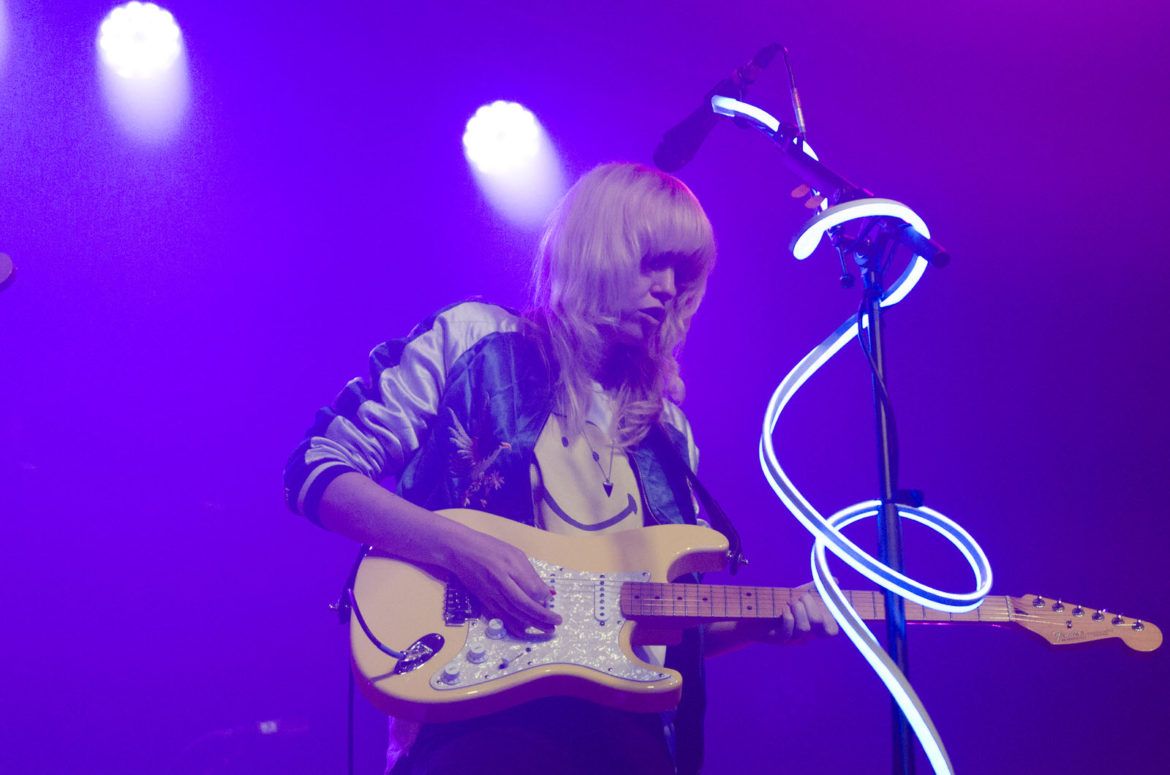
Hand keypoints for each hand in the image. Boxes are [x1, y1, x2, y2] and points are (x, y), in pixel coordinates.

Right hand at [443, 526, 561, 635]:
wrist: (460, 550)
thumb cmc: (489, 548)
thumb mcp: (514, 553)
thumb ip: (529, 573)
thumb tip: (545, 591)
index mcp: (510, 566)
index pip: (531, 588)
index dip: (543, 597)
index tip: (550, 599)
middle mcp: (500, 581)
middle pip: (524, 604)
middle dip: (542, 616)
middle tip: (556, 623)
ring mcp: (491, 592)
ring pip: (513, 613)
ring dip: (532, 623)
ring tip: (547, 630)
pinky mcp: (483, 600)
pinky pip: (500, 616)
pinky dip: (512, 625)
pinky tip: (523, 632)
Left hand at [759, 581, 838, 644]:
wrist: (755, 615)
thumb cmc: (779, 604)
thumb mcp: (798, 595)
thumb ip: (816, 589)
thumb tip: (835, 581)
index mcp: (814, 626)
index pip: (832, 630)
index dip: (831, 617)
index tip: (821, 603)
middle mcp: (806, 635)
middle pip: (820, 623)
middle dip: (810, 604)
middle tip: (799, 598)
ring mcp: (793, 638)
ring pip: (805, 627)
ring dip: (797, 609)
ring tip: (789, 603)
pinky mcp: (779, 639)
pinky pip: (788, 629)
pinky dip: (787, 616)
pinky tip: (783, 609)